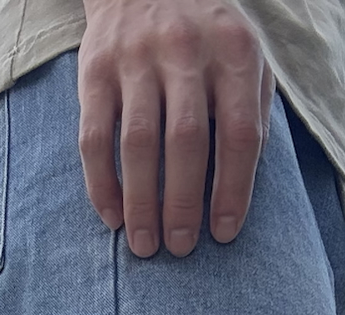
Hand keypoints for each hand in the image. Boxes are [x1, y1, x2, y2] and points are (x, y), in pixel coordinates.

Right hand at [78, 0, 275, 256]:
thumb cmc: (206, 36)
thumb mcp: (245, 56)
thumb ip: (251, 110)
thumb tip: (240, 184)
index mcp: (233, 51)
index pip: (238, 133)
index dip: (233, 190)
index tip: (224, 233)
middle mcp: (184, 51)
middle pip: (185, 142)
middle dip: (184, 204)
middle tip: (180, 248)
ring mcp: (135, 59)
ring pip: (137, 144)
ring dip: (141, 203)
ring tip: (145, 245)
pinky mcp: (95, 70)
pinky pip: (94, 138)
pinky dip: (102, 184)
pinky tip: (113, 216)